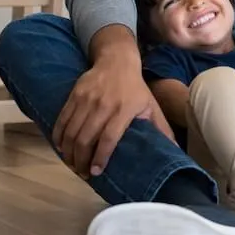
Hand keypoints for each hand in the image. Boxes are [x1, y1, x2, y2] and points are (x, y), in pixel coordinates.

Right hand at [52, 52, 173, 178]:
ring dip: (69, 152)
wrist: (117, 60)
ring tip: (72, 165)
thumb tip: (176, 151)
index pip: (109, 138)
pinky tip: (61, 148)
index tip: (96, 172)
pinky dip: (59, 137)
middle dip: (81, 160)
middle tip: (82, 174)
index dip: (101, 157)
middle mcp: (104, 105)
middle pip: (86, 138)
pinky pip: (62, 120)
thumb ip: (162, 129)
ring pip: (72, 132)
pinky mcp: (74, 95)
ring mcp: (87, 99)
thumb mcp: (152, 106)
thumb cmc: (136, 89)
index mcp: (124, 110)